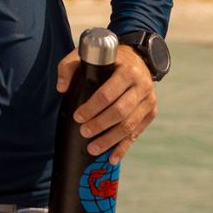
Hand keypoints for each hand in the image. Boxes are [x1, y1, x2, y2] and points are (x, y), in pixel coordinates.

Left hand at [56, 46, 156, 163]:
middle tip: (84, 132)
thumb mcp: (87, 55)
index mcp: (127, 72)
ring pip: (130, 126)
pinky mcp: (151, 112)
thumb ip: (69, 67)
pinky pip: (137, 132)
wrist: (138, 58)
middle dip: (100, 125)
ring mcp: (149, 101)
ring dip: (110, 140)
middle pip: (120, 112)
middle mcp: (142, 87)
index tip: (77, 116)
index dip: (92, 108)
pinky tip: (112, 158)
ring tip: (93, 148)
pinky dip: (124, 147)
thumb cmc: (107, 59)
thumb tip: (61, 88)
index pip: (108, 94)